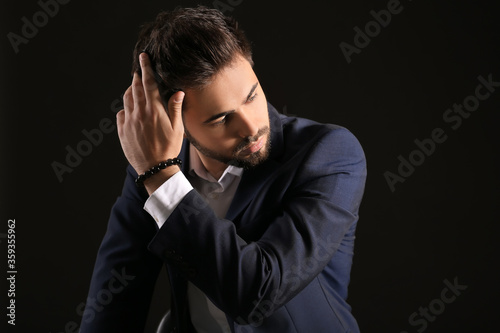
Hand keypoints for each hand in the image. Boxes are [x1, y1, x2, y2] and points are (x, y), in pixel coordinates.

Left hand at [117, 53, 184, 186]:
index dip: (146, 68)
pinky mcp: (122, 131)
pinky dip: (126, 108)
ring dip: (130, 90)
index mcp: (154, 110)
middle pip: (135, 87)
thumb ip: (175, 108)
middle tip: (138, 70)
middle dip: (137, 76)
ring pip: (127, 99)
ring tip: (134, 87)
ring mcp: (129, 121)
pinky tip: (131, 110)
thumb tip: (178, 92)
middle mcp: (139, 112)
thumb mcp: (178, 128)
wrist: (155, 168)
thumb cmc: (169, 148)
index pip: (149, 83)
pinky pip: (121, 114)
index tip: (143, 57)